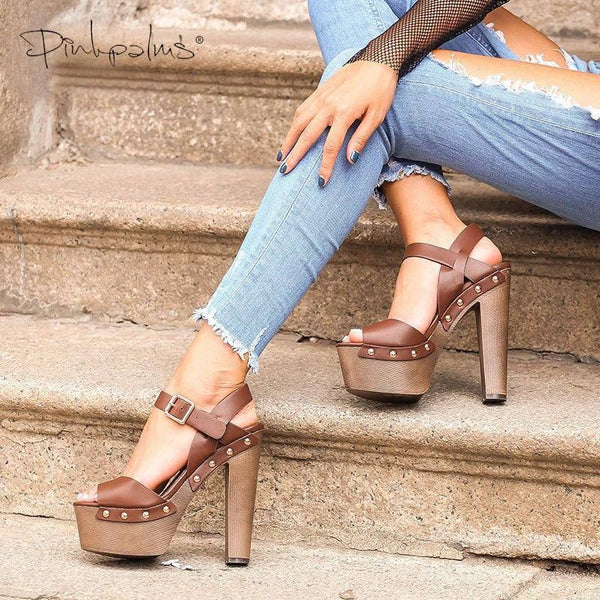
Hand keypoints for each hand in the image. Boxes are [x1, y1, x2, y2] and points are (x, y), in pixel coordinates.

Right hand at [277, 60, 397, 185]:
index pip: (330, 147)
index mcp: (345, 113)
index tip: (321, 182)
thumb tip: (350, 160)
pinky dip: (294, 124)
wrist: (378, 58)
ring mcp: (322, 96)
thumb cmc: (381, 90)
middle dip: (295, 155)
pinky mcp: (320, 90)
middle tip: (285, 171)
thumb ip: (361, 138)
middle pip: (307, 135)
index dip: (325, 166)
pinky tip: (291, 135)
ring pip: (299, 121)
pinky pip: (302, 109)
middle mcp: (329, 105)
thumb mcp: (377, 116)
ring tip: (281, 156)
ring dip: (289, 140)